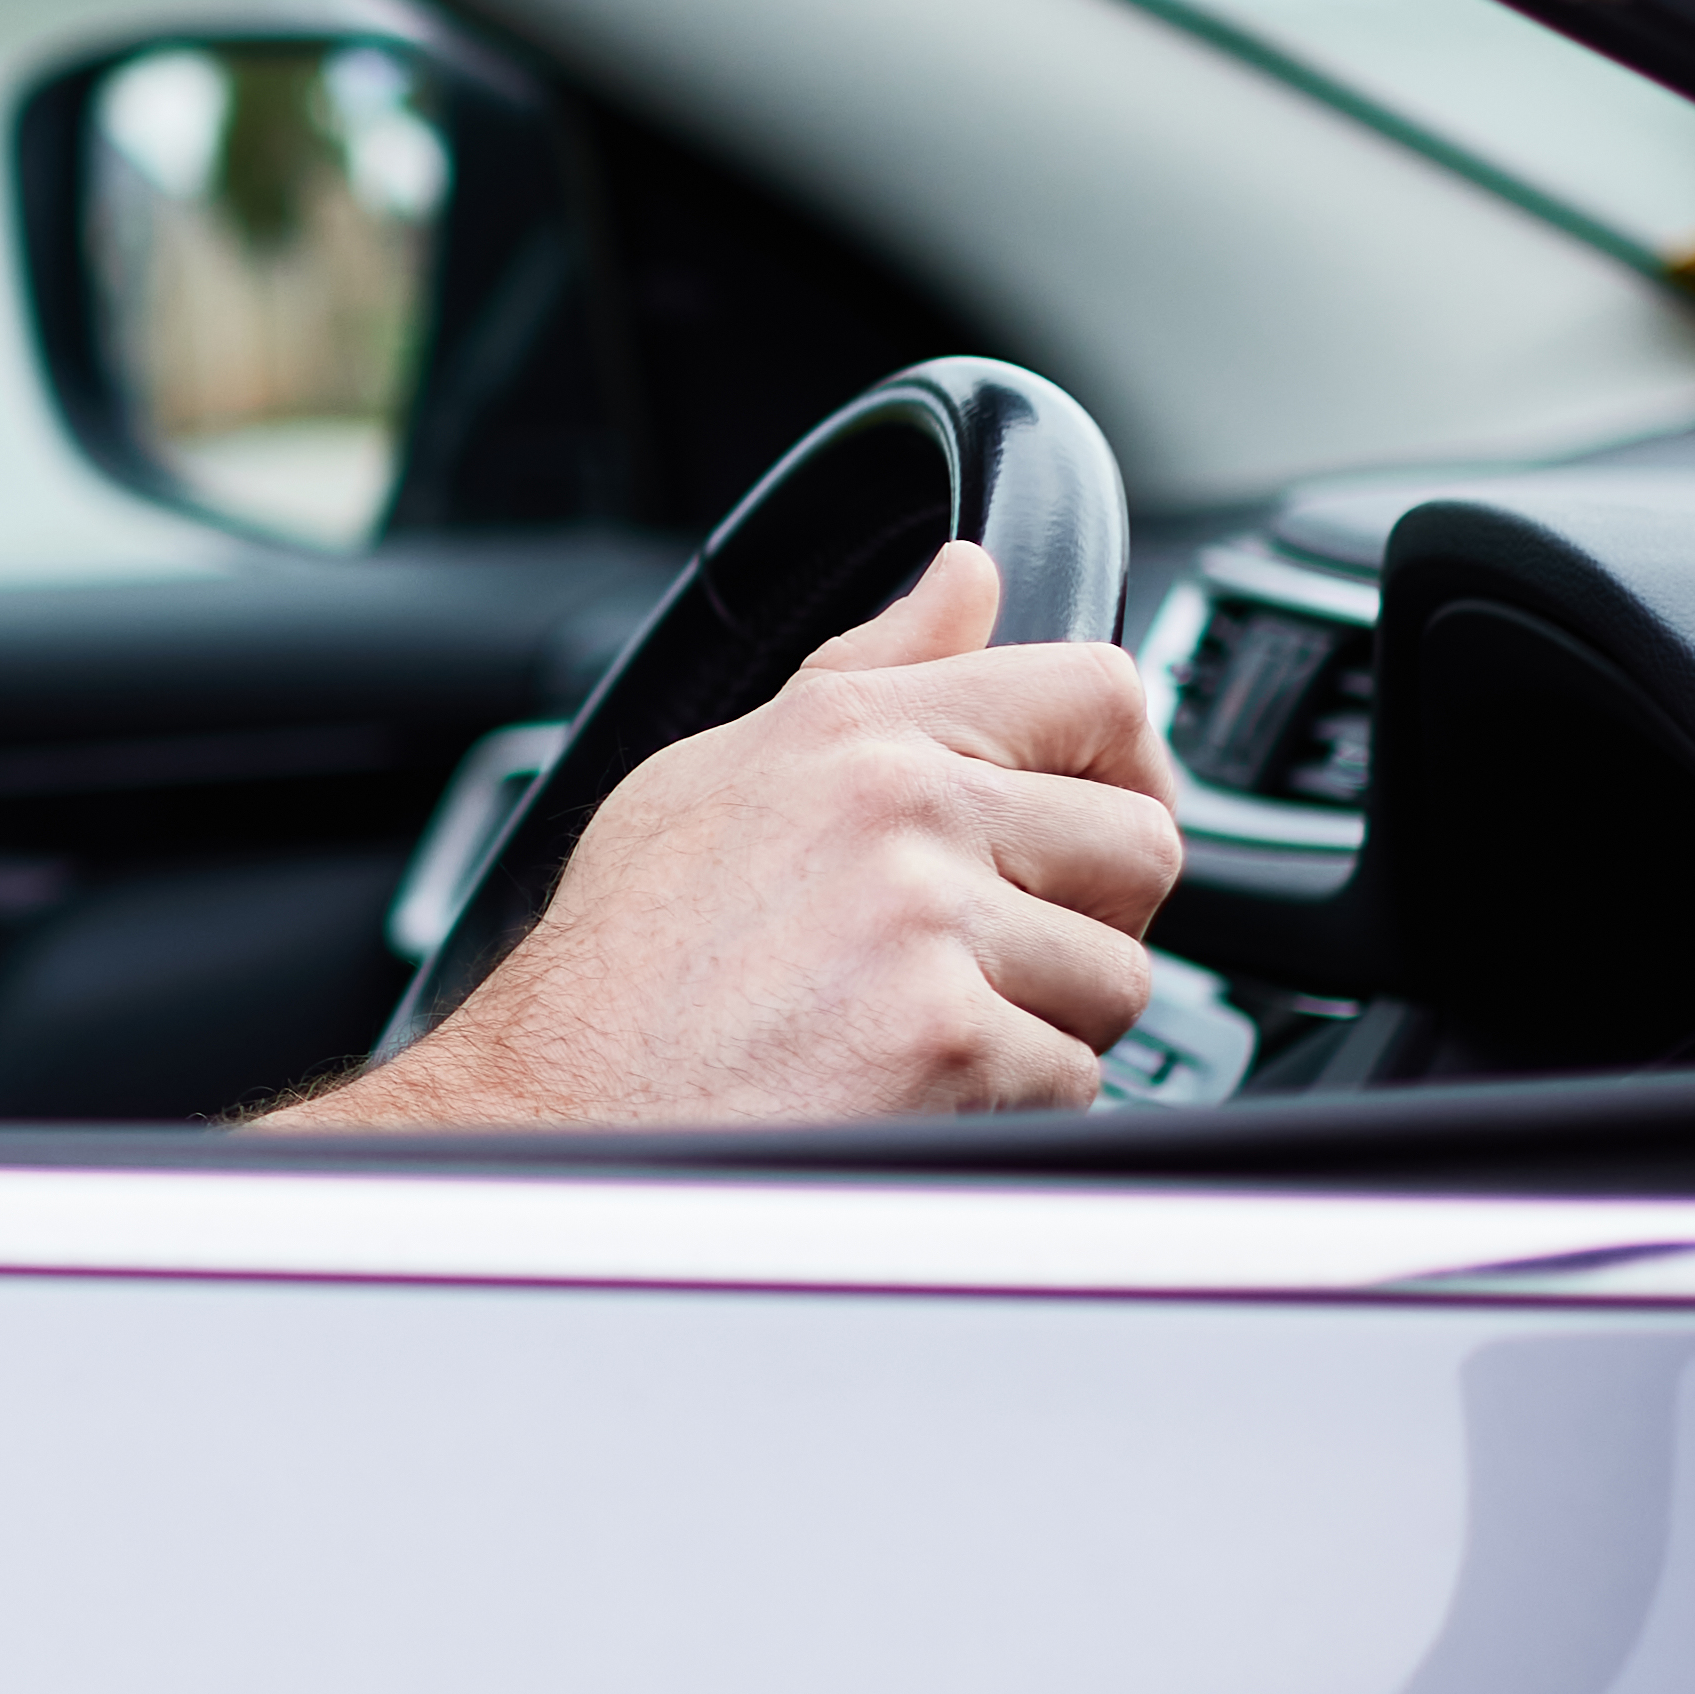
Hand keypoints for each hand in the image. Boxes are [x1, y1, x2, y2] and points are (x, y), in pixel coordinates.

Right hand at [275, 539, 1183, 1127]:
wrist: (553, 1112)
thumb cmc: (618, 967)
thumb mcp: (720, 775)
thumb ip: (865, 672)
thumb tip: (968, 581)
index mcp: (857, 729)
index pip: (1094, 690)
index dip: (1128, 762)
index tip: (1101, 815)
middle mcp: (904, 807)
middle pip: (1141, 847)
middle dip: (1091, 918)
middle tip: (998, 958)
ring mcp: (929, 925)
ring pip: (1119, 980)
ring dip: (1047, 1027)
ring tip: (922, 1036)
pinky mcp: (949, 1041)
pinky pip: (1073, 1081)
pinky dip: (1007, 1108)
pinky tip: (905, 1096)